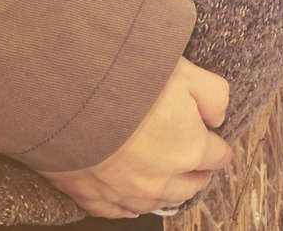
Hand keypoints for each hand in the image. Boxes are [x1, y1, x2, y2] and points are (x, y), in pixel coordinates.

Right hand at [39, 57, 231, 218]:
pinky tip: (130, 199)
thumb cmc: (124, 78)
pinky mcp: (92, 196)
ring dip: (165, 190)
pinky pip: (117, 211)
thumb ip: (213, 95)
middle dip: (196, 171)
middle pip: (190, 185)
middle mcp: (161, 178)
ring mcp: (125, 192)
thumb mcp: (185, 71)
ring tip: (166, 178)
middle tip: (195, 160)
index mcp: (188, 148)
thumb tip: (218, 116)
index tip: (213, 137)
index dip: (217, 144)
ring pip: (156, 202)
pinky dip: (127, 205)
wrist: (64, 94)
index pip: (217, 155)